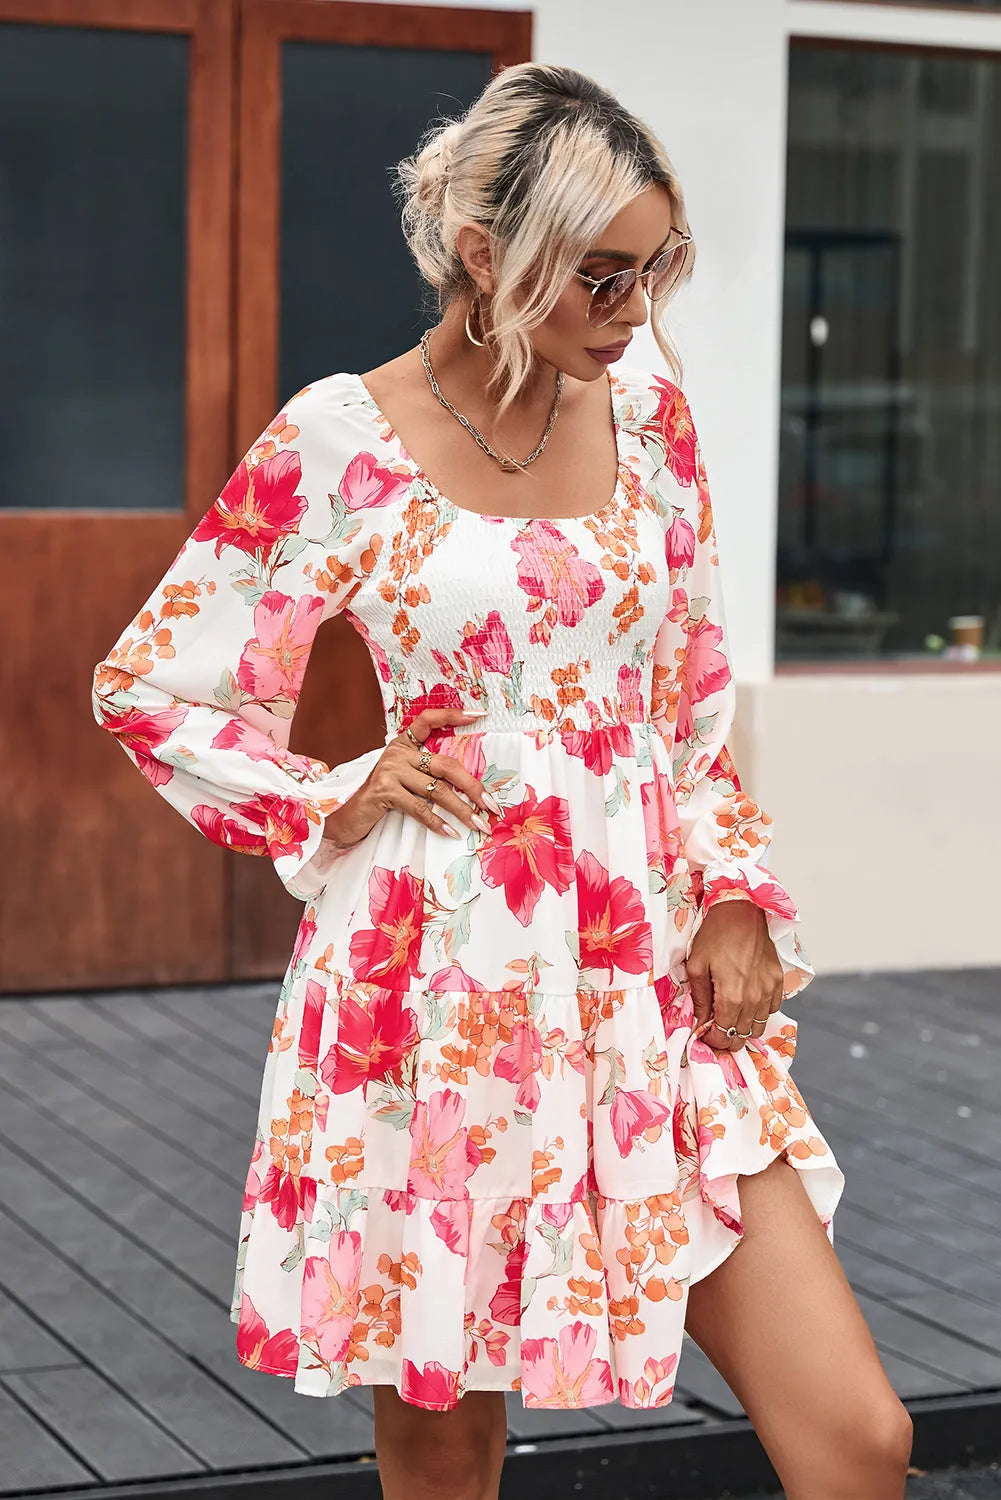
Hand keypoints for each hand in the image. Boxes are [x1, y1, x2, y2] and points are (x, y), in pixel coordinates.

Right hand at [321, 707, 499, 847]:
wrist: (344, 815)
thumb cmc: (380, 799)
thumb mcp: (403, 779)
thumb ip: (426, 774)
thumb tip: (469, 788)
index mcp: (403, 744)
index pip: (428, 719)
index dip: (453, 715)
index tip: (479, 715)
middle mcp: (397, 752)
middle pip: (446, 765)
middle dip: (473, 787)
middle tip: (492, 806)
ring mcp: (390, 770)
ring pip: (437, 790)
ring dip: (462, 810)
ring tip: (479, 825)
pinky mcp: (384, 791)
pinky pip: (419, 808)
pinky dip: (438, 822)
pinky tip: (452, 832)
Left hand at [686, 898, 783, 1052]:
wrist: (742, 910)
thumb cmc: (715, 934)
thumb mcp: (696, 966)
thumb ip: (700, 999)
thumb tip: (700, 1024)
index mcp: (731, 996)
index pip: (724, 1035)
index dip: (711, 1040)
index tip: (703, 1034)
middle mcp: (754, 998)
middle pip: (742, 1036)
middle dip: (726, 1038)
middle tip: (714, 1029)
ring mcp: (769, 989)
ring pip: (758, 1026)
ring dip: (743, 1028)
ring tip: (730, 1017)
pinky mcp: (778, 980)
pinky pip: (772, 1009)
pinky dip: (759, 1012)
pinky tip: (746, 1002)